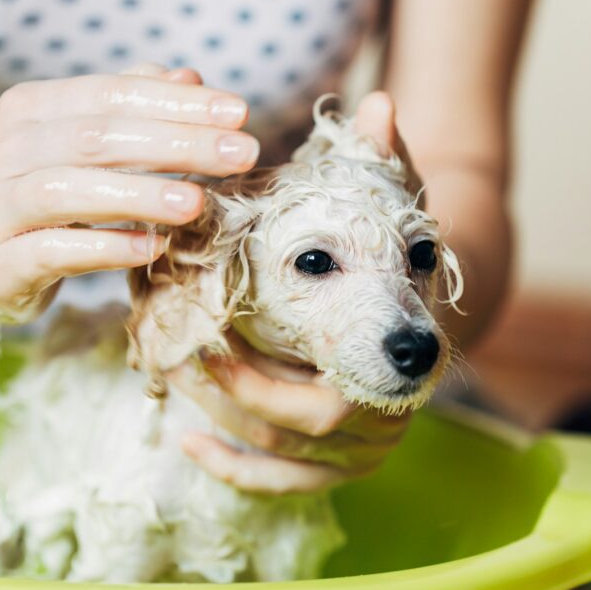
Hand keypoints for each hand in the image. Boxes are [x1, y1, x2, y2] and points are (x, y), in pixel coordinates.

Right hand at [0, 64, 259, 320]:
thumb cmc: (41, 191)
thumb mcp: (79, 141)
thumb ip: (130, 108)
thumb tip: (190, 78)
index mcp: (27, 109)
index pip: (110, 94)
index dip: (176, 102)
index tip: (239, 113)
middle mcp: (2, 152)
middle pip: (95, 138)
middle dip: (176, 143)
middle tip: (239, 154)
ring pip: (67, 192)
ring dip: (140, 195)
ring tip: (197, 203)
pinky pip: (53, 253)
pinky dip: (105, 248)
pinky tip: (152, 248)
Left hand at [178, 91, 421, 493]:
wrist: (422, 303)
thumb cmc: (398, 253)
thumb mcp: (395, 206)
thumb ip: (387, 164)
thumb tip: (376, 106)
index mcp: (400, 366)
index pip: (323, 396)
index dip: (255, 377)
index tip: (200, 337)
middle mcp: (386, 420)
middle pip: (291, 431)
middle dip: (223, 394)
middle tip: (169, 350)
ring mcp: (364, 450)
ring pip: (278, 457)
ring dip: (217, 419)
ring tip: (169, 374)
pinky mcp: (339, 465)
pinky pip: (280, 483)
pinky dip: (231, 467)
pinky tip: (187, 438)